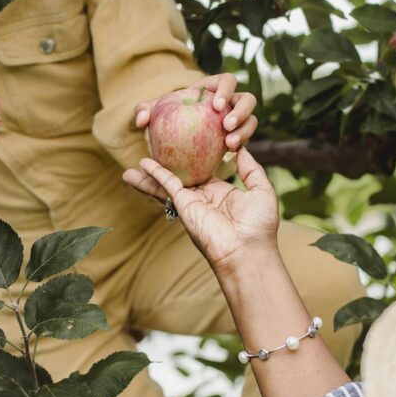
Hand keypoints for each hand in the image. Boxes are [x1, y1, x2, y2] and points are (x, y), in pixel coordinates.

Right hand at [122, 147, 278, 272]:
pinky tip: (142, 164)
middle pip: (180, 177)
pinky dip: (155, 174)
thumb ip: (251, 169)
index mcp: (221, 193)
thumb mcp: (262, 190)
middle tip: (152, 154)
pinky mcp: (185, 205)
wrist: (247, 251)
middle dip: (166, 168)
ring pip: (167, 183)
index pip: (203, 172)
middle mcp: (204, 197)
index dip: (194, 159)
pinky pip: (168, 185)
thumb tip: (242, 148)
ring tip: (133, 165)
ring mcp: (192, 202)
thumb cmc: (259, 226)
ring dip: (150, 175)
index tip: (185, 145)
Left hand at [134, 73, 257, 151]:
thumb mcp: (154, 113)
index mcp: (213, 88)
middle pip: (247, 99)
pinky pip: (246, 138)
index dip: (225, 90)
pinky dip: (241, 144)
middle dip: (241, 111)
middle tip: (226, 125)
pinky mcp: (238, 136)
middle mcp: (230, 102)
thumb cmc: (166, 119)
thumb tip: (141, 119)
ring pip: (252, 119)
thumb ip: (144, 111)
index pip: (227, 81)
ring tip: (229, 144)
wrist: (176, 138)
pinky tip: (229, 154)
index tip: (216, 106)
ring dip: (245, 130)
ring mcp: (237, 119)